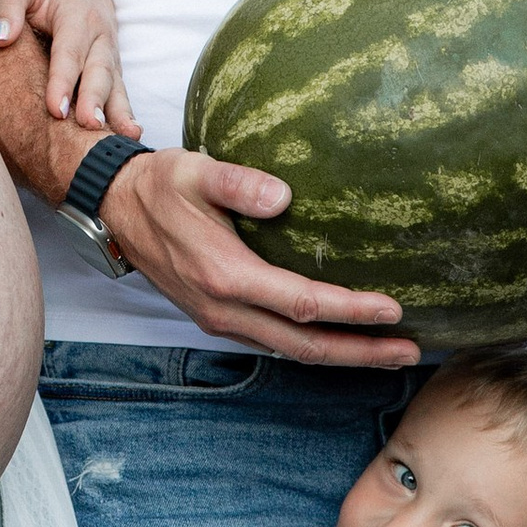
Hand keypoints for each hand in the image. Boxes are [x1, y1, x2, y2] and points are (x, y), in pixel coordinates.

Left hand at [0, 0, 135, 137]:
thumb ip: (8, 5)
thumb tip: (0, 38)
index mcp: (77, 15)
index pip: (68, 51)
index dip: (63, 80)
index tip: (55, 108)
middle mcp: (99, 36)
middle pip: (99, 71)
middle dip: (95, 100)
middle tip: (89, 125)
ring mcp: (109, 55)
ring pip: (115, 85)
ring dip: (118, 111)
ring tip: (124, 136)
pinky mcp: (112, 70)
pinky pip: (119, 93)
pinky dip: (124, 114)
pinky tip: (128, 135)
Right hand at [99, 150, 416, 367]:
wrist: (117, 208)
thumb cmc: (161, 185)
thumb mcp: (197, 171)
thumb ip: (239, 183)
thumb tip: (283, 196)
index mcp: (226, 275)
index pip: (302, 303)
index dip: (350, 310)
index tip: (393, 310)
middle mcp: (225, 309)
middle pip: (305, 343)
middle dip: (360, 352)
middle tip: (410, 353)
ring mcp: (221, 319)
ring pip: (291, 350)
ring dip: (341, 355)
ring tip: (388, 353)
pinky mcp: (220, 317)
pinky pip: (276, 342)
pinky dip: (314, 345)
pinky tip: (340, 339)